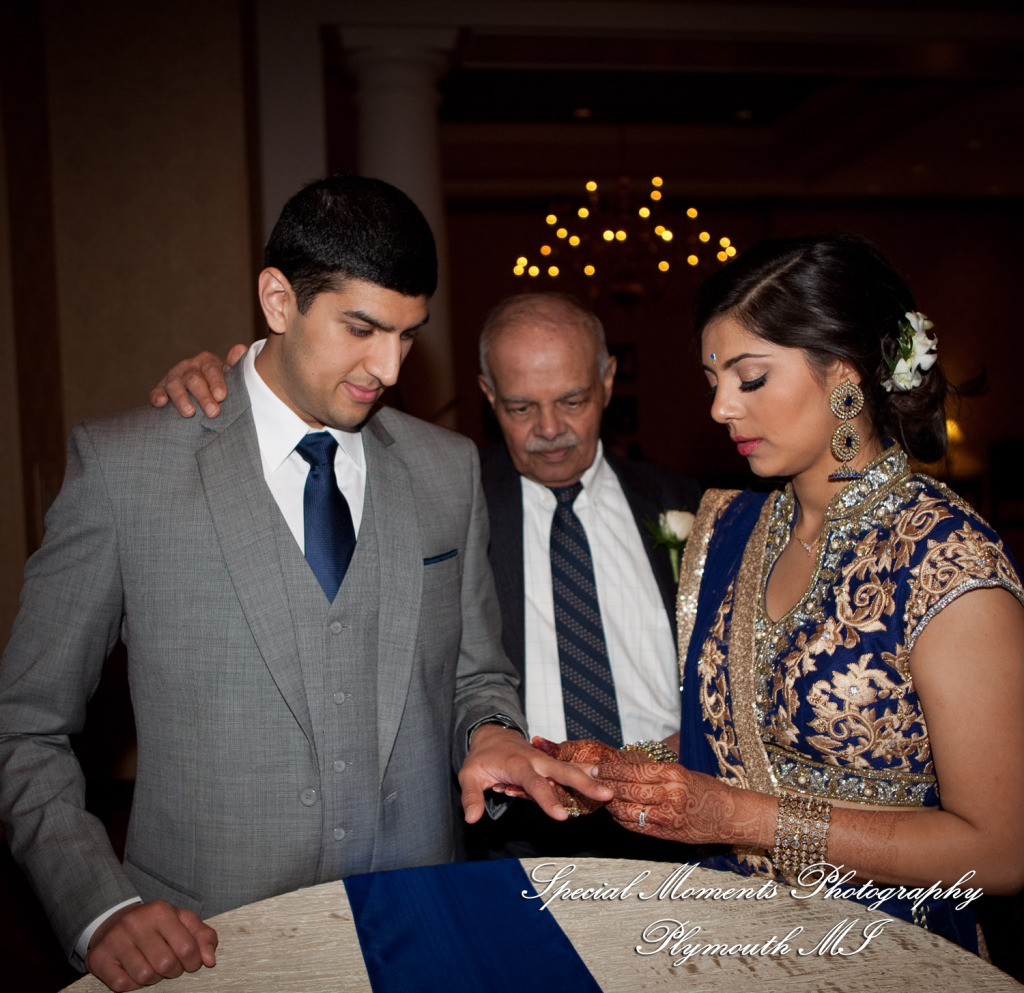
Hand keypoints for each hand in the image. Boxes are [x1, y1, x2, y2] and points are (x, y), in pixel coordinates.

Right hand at [85, 900, 217, 991]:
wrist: (115, 922)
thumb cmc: (156, 925)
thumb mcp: (182, 922)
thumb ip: (203, 937)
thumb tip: (210, 960)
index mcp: (160, 910)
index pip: (187, 947)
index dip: (193, 962)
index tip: (190, 963)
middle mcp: (135, 922)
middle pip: (165, 964)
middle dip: (172, 971)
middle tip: (169, 965)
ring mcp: (114, 939)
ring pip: (144, 976)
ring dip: (152, 978)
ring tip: (151, 965)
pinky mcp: (98, 957)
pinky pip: (122, 984)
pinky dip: (132, 984)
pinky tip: (133, 970)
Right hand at [149, 344, 246, 417]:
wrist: (201, 391)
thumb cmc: (219, 384)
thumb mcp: (229, 374)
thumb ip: (235, 365)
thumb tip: (241, 349)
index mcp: (207, 362)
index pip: (211, 369)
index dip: (216, 383)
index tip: (221, 397)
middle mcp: (189, 367)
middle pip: (194, 379)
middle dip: (203, 396)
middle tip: (213, 412)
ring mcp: (174, 377)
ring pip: (175, 385)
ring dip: (181, 399)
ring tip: (189, 413)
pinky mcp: (161, 388)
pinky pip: (157, 391)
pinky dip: (157, 396)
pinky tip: (160, 403)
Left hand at [458, 724, 612, 823]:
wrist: (492, 734)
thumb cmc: (482, 757)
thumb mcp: (469, 775)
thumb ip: (471, 797)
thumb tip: (472, 819)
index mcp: (518, 764)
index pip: (534, 784)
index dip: (547, 800)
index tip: (561, 816)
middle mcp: (537, 761)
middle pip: (564, 772)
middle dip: (585, 783)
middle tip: (606, 795)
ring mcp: (546, 762)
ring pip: (572, 769)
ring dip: (591, 779)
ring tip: (613, 791)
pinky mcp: (551, 765)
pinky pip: (570, 771)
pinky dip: (587, 776)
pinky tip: (604, 786)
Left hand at [594, 758, 741, 844]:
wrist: (729, 816)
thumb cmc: (705, 790)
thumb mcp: (682, 772)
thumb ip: (655, 772)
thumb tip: (624, 767)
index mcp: (673, 774)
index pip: (634, 771)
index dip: (612, 769)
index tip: (598, 766)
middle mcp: (670, 795)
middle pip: (628, 790)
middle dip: (606, 784)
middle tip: (590, 779)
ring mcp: (668, 817)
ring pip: (628, 809)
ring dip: (611, 803)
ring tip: (600, 796)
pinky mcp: (666, 834)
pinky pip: (636, 826)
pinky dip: (622, 819)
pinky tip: (615, 812)